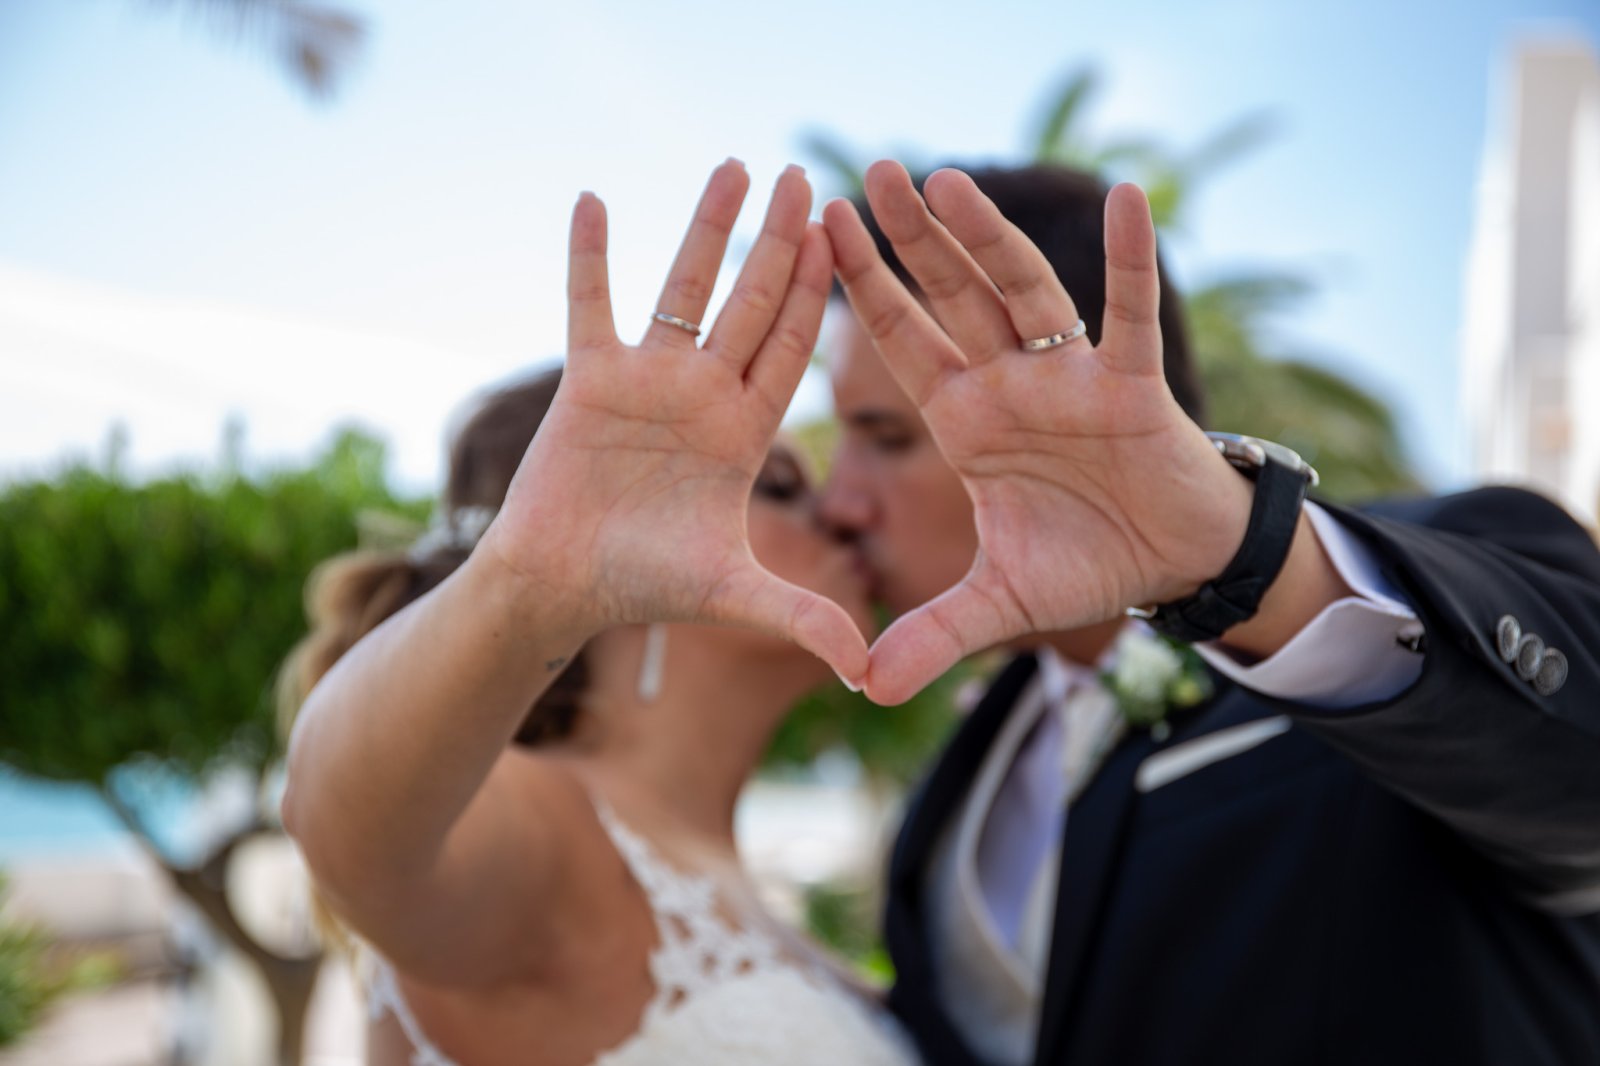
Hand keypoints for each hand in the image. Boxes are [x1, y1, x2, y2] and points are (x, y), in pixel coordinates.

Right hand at [482, 160, 868, 683]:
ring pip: (683, 289)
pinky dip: (590, 257)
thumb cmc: (646, 585)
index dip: (820, 296)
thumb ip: (804, 617)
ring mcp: (648, 379)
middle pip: (751, 303)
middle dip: (778, 242)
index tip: (849, 238)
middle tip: (806, 176)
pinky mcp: (589, 378)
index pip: (793, 350)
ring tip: (733, 166)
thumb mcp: (735, 595)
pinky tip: (596, 199)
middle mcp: (705, 393)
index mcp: (747, 430)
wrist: (563, 587)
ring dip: (705, 230)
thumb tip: (873, 676)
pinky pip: (590, 304)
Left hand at [825, 161, 1254, 703]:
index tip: (819, 232)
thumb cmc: (1085, 561)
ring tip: (945, 180)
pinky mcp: (1132, 385)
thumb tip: (864, 688)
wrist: (1172, 564)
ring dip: (987, 238)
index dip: (864, 291)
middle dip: (909, 239)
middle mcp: (1008, 384)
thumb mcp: (998, 604)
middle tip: (867, 171)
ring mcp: (1068, 376)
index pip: (902, 342)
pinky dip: (1128, 262)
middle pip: (950, 296)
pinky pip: (1130, 314)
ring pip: (1021, 292)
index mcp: (966, 419)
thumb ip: (931, 634)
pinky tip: (1125, 199)